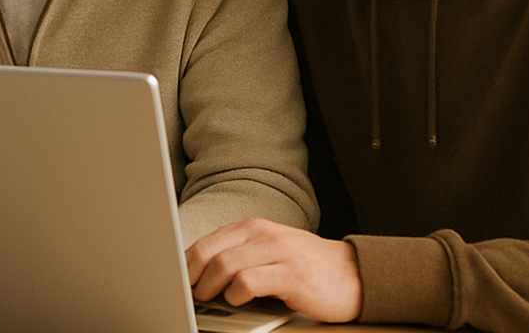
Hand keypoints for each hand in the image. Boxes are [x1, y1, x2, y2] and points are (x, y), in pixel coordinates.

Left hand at [184, 218, 360, 322]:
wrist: (353, 274)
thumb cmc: (306, 267)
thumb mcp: (269, 252)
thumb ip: (240, 256)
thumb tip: (200, 274)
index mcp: (253, 228)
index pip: (207, 241)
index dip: (185, 262)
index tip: (175, 279)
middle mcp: (263, 235)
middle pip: (210, 251)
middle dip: (191, 274)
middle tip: (187, 292)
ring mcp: (278, 252)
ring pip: (225, 264)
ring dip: (209, 285)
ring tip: (206, 298)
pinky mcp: (292, 275)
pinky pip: (250, 281)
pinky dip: (236, 293)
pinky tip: (237, 300)